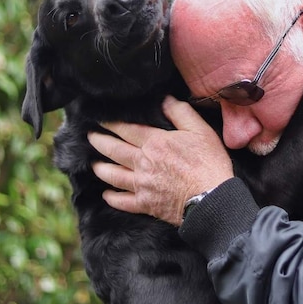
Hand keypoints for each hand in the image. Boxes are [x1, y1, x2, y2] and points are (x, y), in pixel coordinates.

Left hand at [88, 96, 233, 224]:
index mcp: (155, 142)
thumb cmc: (209, 164)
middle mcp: (143, 163)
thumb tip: (164, 99)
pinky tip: (106, 195)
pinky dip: (112, 198)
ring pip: (113, 175)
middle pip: (114, 150)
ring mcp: (142, 185)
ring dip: (101, 168)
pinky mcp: (146, 204)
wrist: (211, 198)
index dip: (112, 123)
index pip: (127, 129)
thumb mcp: (200, 131)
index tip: (101, 119)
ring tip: (94, 164)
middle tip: (90, 137)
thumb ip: (180, 113)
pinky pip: (123, 202)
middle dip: (99, 142)